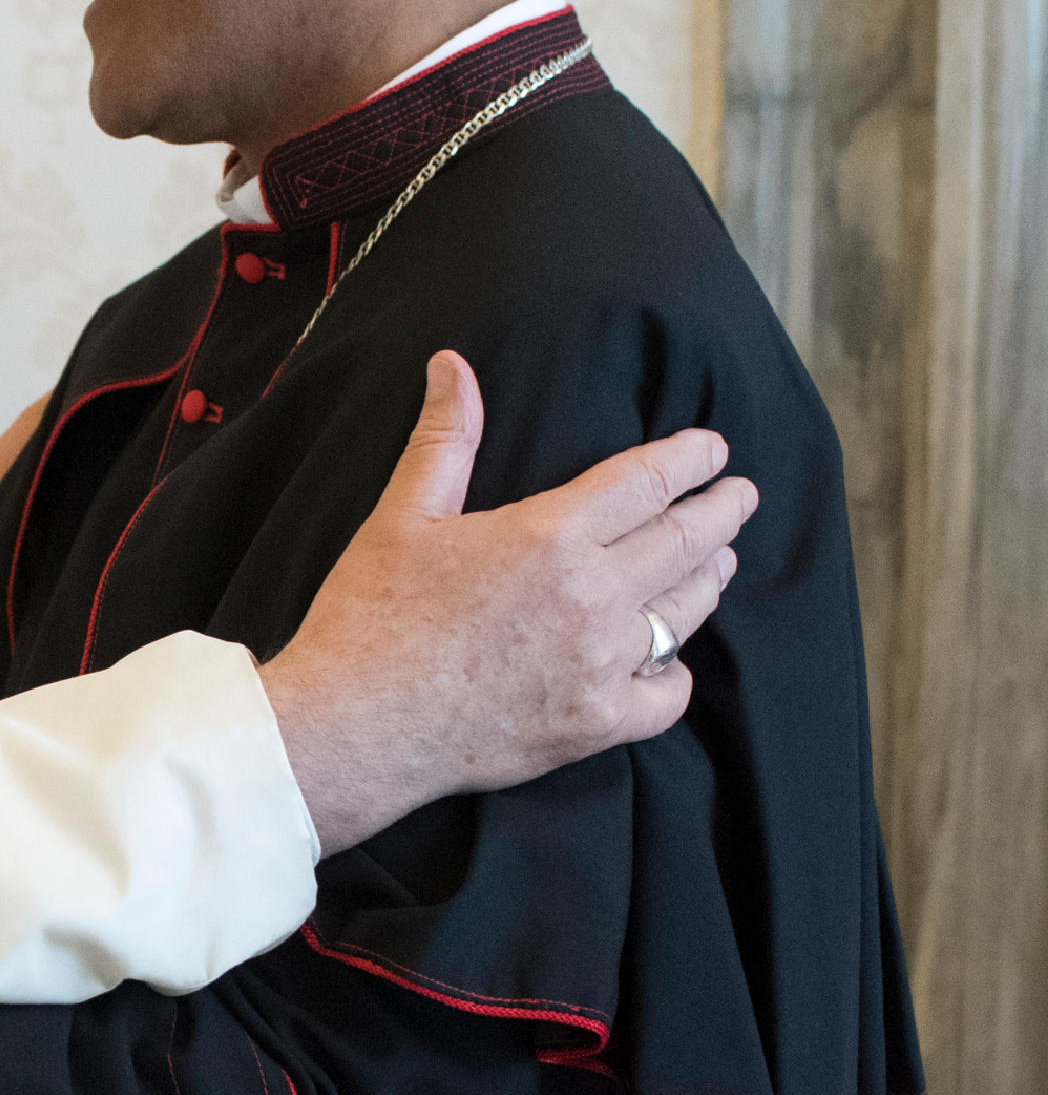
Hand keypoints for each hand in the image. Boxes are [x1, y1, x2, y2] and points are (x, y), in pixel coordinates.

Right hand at [259, 350, 756, 858]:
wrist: (353, 731)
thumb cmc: (370, 620)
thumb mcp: (402, 516)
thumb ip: (446, 439)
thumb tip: (453, 363)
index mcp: (549, 536)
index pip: (648, 483)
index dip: (689, 460)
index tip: (713, 450)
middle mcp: (591, 597)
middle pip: (685, 542)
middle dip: (722, 511)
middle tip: (742, 495)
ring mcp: (600, 665)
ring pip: (685, 613)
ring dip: (708, 579)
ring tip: (716, 562)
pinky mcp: (594, 725)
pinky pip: (666, 694)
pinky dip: (675, 673)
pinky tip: (669, 659)